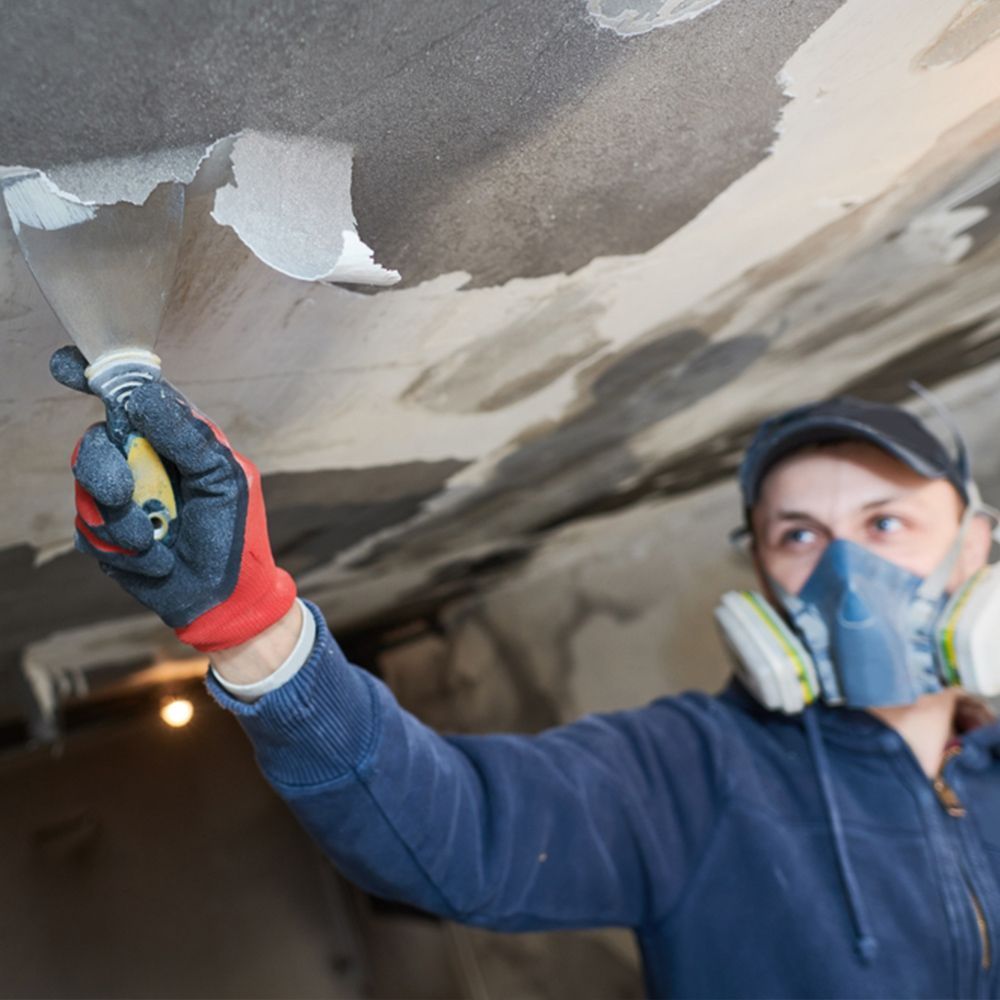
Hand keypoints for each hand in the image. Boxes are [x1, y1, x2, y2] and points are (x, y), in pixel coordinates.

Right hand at [52, 346, 296, 650]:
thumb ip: (186, 436)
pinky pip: (89, 530)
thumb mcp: (222, 477)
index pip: (132, 398)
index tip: (68, 366)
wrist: (226, 597)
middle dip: (103, 470)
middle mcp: (143, 461)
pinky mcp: (104, 534)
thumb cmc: (234, 531)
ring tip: (156, 540)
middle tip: (122, 493)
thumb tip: (141, 396)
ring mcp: (120, 497)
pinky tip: (155, 558)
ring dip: (122, 522)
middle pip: (95, 442)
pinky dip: (124, 548)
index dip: (96, 378)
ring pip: (86, 488)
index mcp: (174, 439)